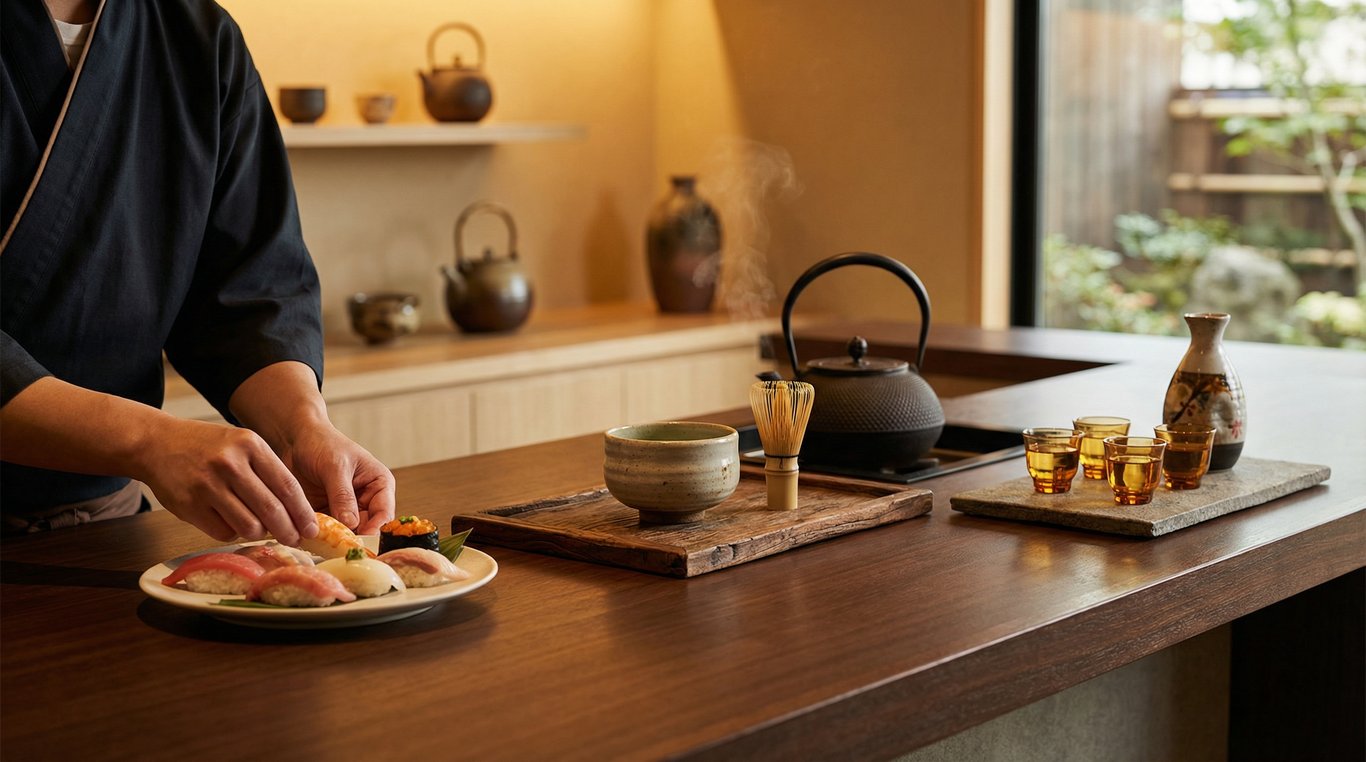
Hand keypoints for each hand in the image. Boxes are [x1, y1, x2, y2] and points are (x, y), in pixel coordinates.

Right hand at [138, 418, 318, 543]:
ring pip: (248, 526)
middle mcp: (230, 463)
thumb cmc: (207, 447)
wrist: (157, 443)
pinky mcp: (189, 505)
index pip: (287, 486)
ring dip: (258, 533)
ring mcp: (207, 485)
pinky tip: (228, 522)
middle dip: (288, 531)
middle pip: (271, 509)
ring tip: (257, 528)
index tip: (313, 528)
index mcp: (250, 444)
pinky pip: (223, 532)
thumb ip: (266, 471)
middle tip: (295, 540)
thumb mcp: (241, 444)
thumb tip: (296, 511)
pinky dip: (231, 533)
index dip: (303, 512)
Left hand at [277, 422, 395, 533]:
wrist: (295, 438)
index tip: (360, 542)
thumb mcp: (335, 467)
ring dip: (336, 540)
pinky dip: (321, 536)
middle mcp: (367, 500)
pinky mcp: (328, 514)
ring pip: (348, 533)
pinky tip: (311, 538)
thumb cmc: (322, 443)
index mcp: (379, 484)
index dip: (375, 530)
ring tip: (323, 544)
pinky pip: (329, 531)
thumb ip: (343, 495)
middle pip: (367, 528)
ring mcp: (347, 509)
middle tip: (339, 548)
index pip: (384, 514)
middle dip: (354, 538)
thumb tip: (351, 524)